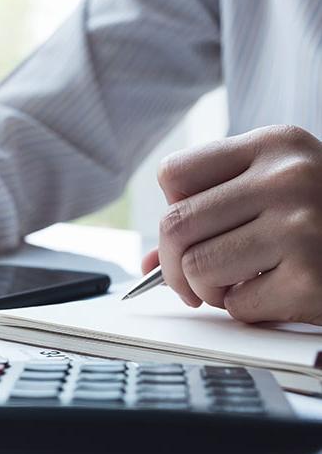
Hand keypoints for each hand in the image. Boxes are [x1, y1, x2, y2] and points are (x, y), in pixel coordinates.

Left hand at [141, 125, 321, 323]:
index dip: (172, 208)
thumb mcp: (277, 192)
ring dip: (206, 290)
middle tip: (190, 280)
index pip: (174, 173)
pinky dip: (245, 309)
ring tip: (236, 284)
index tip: (188, 230)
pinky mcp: (311, 275)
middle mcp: (287, 177)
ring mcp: (302, 225)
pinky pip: (235, 304)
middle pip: (175, 224)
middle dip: (172, 263)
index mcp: (274, 144)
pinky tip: (275, 293)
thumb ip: (212, 213)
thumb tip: (148, 262)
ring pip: (196, 268)